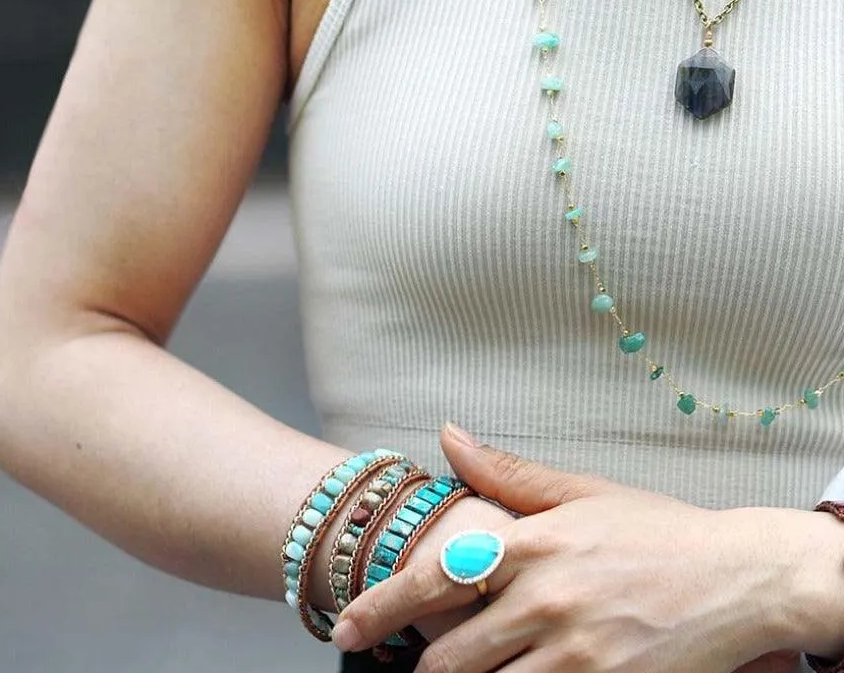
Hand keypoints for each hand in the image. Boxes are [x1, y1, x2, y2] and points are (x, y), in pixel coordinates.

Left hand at [334, 425, 794, 672]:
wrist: (739, 578)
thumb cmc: (656, 531)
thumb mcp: (581, 491)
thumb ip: (505, 472)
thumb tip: (447, 436)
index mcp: (531, 544)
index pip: (435, 579)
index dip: (380, 607)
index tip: (346, 629)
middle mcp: (545, 602)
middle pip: (450, 656)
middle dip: (420, 668)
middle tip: (409, 663)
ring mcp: (575, 655)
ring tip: (460, 672)